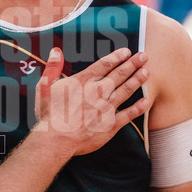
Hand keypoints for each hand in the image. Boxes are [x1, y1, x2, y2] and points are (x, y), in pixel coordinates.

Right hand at [34, 46, 148, 154]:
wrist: (56, 140)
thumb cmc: (49, 115)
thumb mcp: (44, 87)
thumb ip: (52, 67)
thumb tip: (56, 51)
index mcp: (83, 82)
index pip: (103, 65)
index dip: (116, 57)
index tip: (127, 51)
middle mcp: (97, 92)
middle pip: (119, 75)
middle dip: (132, 64)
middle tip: (144, 56)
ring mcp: (106, 109)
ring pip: (126, 91)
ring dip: (137, 80)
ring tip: (147, 71)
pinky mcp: (110, 125)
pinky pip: (128, 115)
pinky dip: (138, 108)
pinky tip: (146, 101)